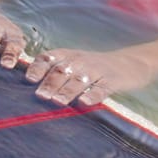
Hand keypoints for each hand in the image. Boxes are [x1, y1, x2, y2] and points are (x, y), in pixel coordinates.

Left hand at [25, 47, 153, 106]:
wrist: (130, 63)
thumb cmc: (93, 67)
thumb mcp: (73, 62)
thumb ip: (53, 70)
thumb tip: (28, 84)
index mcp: (67, 55)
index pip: (48, 58)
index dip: (38, 68)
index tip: (29, 79)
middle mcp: (80, 60)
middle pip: (62, 70)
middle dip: (50, 83)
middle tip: (40, 96)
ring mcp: (97, 70)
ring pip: (79, 80)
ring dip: (67, 91)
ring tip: (57, 101)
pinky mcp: (112, 81)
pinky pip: (102, 88)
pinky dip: (93, 95)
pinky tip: (85, 103)